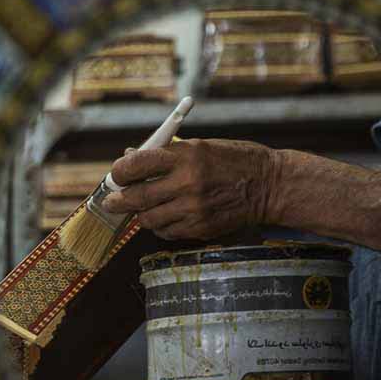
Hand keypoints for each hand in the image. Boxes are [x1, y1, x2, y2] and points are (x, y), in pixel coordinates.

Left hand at [102, 139, 277, 239]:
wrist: (269, 185)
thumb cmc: (234, 160)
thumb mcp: (200, 147)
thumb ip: (166, 154)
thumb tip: (130, 158)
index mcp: (185, 156)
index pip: (136, 165)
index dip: (119, 172)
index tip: (116, 175)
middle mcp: (187, 183)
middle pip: (136, 198)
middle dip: (117, 201)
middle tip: (111, 202)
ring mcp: (194, 209)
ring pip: (148, 220)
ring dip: (141, 215)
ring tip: (143, 208)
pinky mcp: (201, 228)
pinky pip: (167, 232)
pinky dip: (161, 226)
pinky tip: (167, 216)